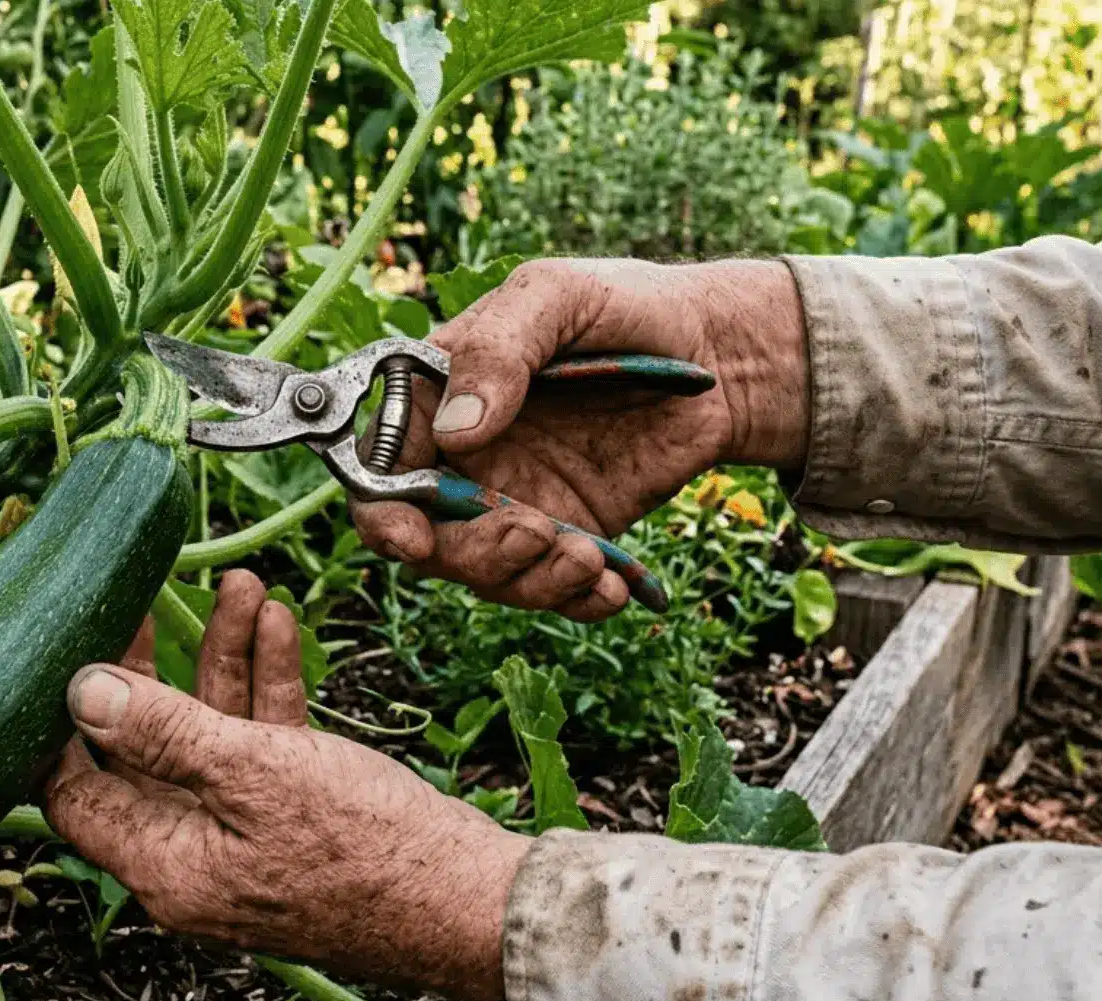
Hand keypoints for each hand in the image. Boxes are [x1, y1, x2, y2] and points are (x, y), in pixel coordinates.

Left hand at [44, 570, 529, 1000]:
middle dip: (152, 668)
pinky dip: (268, 686)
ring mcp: (245, 837)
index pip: (75, 797)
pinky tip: (279, 623)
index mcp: (163, 864)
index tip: (63, 658)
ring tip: (242, 586)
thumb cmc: (367, 853)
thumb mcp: (250, 774)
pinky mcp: (295, 819)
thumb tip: (80, 693)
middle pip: (144, 750)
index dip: (60, 729)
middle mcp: (193, 856)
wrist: (471, 903)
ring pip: (212, 734)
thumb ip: (160, 731)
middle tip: (145, 602)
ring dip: (224, 658)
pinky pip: (263, 745)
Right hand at [353, 258, 809, 619]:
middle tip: (534, 534)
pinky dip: (578, 601)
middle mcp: (466, 461)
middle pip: (429, 538)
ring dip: (531, 581)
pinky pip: (555, 588)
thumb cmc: (625, 306)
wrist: (721, 352)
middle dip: (472, 555)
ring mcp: (516, 502)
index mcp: (440, 398)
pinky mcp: (571, 534)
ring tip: (587, 557)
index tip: (413, 536)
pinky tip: (612, 587)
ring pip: (489, 574)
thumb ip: (500, 351)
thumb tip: (459, 429)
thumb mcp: (557, 297)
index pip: (381, 466)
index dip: (382, 511)